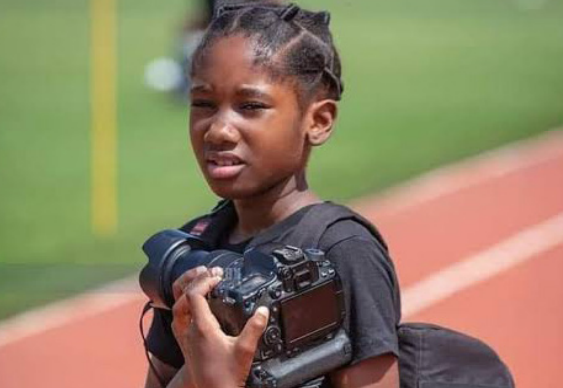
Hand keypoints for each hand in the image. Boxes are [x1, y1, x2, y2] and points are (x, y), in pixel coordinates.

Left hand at [171, 266, 269, 387]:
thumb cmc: (226, 376)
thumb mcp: (245, 350)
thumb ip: (255, 328)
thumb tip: (263, 310)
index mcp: (201, 328)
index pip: (194, 295)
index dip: (205, 281)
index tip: (219, 276)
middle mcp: (189, 330)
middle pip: (182, 296)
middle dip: (195, 279)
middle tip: (210, 272)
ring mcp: (185, 336)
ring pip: (177, 305)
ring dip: (187, 290)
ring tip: (201, 281)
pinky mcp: (186, 343)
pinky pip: (179, 316)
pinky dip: (186, 303)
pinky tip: (197, 304)